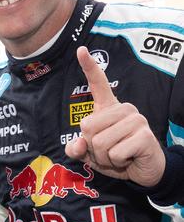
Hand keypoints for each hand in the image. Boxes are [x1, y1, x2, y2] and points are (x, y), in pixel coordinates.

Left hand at [65, 46, 164, 186]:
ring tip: (118, 155)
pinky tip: (128, 159)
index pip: (98, 83)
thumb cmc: (115, 156)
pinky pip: (114, 153)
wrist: (143, 171)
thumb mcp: (90, 153)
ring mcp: (136, 119)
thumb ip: (77, 148)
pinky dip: (116, 162)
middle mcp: (124, 108)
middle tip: (109, 150)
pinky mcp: (144, 135)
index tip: (81, 50)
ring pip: (100, 142)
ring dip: (104, 157)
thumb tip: (77, 144)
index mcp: (109, 107)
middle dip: (92, 147)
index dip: (89, 66)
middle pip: (87, 127)